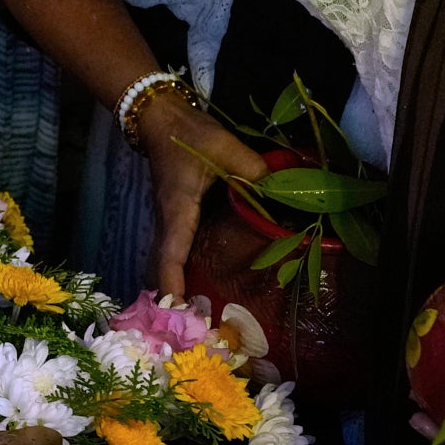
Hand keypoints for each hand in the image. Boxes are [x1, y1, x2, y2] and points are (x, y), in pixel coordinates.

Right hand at [141, 96, 268, 296]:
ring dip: (175, 286)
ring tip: (193, 314)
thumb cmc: (188, 135)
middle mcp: (169, 220)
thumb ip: (255, 172)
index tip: (177, 311)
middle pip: (163, 266)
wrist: (160, 118)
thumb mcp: (224, 148)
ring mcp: (168, 219)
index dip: (172, 283)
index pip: (171, 253)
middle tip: (192, 327)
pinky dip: (178, 271)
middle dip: (172, 297)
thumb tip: (284, 197)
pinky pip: (172, 251)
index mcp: (179, 209)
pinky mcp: (174, 215)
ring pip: (166, 260)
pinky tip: (194, 283)